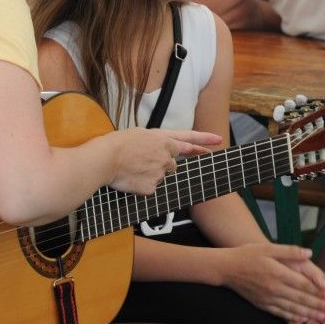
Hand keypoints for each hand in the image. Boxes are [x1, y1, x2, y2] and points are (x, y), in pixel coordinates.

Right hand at [105, 127, 220, 194]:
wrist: (105, 159)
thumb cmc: (117, 144)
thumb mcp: (138, 134)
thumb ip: (154, 143)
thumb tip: (159, 154)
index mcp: (163, 139)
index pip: (189, 139)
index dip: (205, 139)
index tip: (218, 140)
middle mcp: (166, 155)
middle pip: (172, 164)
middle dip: (162, 164)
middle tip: (150, 163)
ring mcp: (161, 172)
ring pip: (159, 177)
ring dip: (149, 174)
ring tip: (131, 168)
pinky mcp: (153, 187)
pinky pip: (149, 189)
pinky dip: (140, 186)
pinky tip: (129, 179)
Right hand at [218, 243, 324, 323]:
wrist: (226, 268)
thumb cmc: (247, 255)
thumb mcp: (267, 247)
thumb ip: (289, 251)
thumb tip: (309, 253)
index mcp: (277, 272)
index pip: (302, 284)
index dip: (318, 290)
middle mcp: (274, 288)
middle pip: (300, 299)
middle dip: (318, 305)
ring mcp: (268, 298)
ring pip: (293, 309)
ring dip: (309, 314)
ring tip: (322, 317)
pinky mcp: (263, 304)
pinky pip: (281, 313)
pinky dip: (294, 317)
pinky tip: (302, 319)